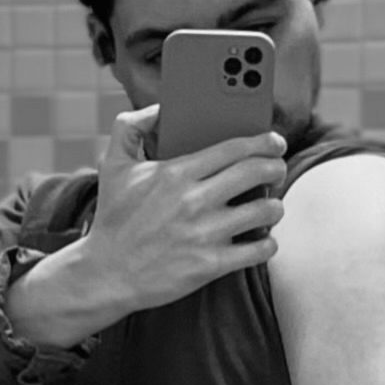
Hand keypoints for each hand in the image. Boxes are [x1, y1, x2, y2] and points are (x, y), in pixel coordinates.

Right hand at [86, 103, 286, 311]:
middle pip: (256, 172)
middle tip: (278, 169)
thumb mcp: (112, 166)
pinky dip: (267, 244)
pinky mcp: (210, 265)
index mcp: (175, 172)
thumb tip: (158, 109)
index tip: (275, 141)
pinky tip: (262, 240)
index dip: (263, 141)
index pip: (234, 148)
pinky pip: (258, 250)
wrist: (106, 274)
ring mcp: (204, 234)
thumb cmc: (113, 219)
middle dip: (277, 167)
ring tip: (270, 207)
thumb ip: (130, 127)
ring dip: (275, 206)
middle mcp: (194, 200)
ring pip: (265, 211)